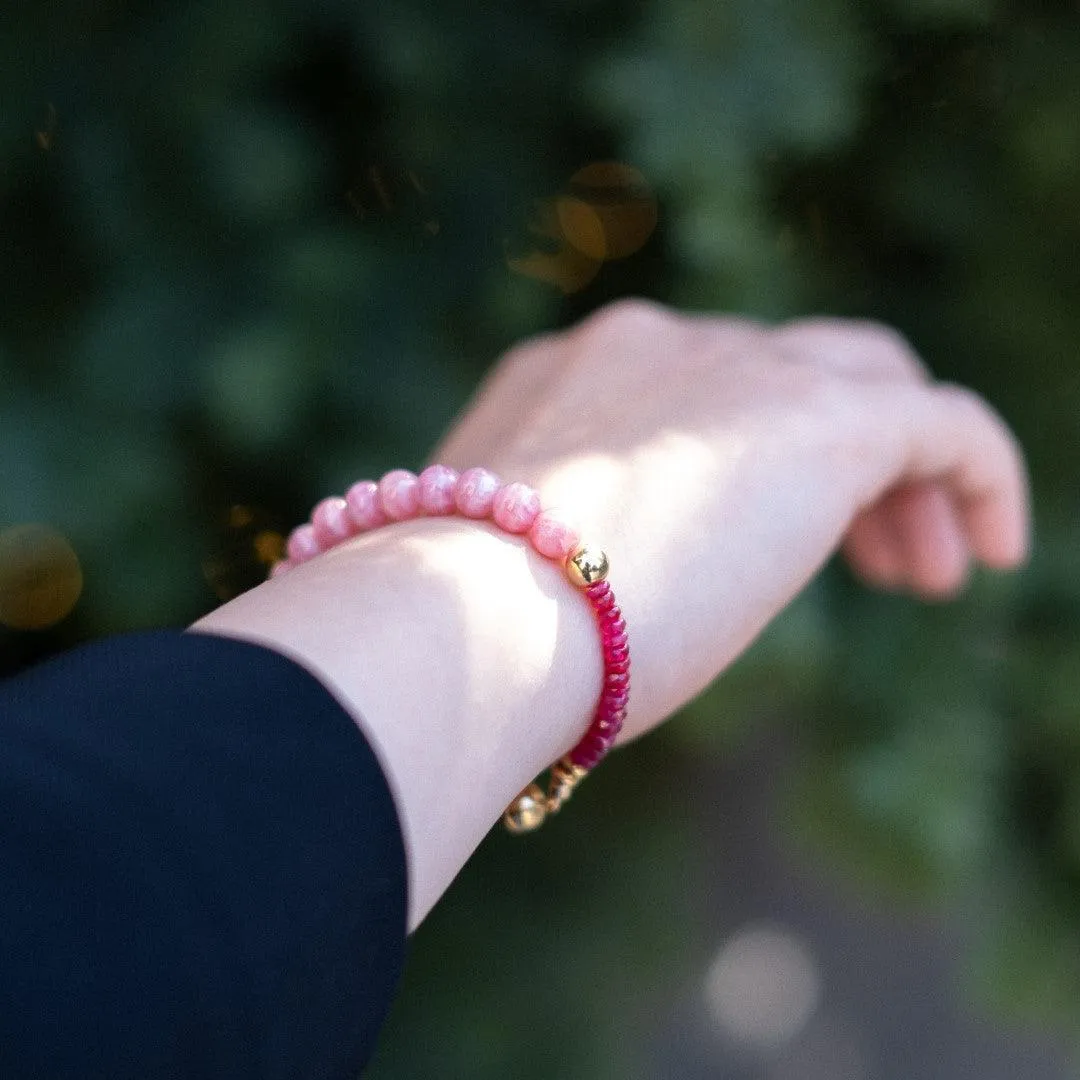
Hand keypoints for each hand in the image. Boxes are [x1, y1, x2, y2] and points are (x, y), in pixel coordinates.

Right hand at [434, 299, 1029, 740]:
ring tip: (925, 573)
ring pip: (864, 382)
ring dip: (896, 477)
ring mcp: (733, 370)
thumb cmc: (471, 629)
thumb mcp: (514, 567)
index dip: (745, 459)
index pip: (691, 387)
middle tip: (866, 557)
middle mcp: (656, 347)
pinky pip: (944, 423)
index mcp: (573, 379)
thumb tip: (578, 601)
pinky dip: (979, 475)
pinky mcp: (818, 419)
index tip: (759, 543)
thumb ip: (558, 547)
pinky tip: (995, 550)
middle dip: (829, 455)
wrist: (471, 617)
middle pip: (785, 370)